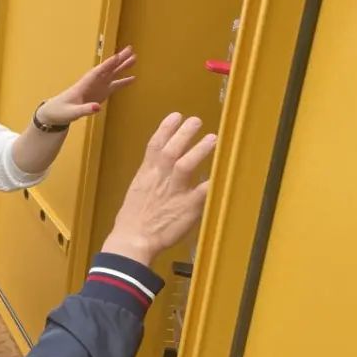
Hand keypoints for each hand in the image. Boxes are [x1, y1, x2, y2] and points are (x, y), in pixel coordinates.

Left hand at [38, 47, 136, 125]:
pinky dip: (123, 82)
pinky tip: (133, 78)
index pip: (97, 73)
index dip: (107, 65)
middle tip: (130, 50)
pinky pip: (114, 86)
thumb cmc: (61, 111)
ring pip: (112, 74)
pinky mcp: (100, 94)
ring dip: (122, 66)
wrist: (54, 113)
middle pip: (107, 69)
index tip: (117, 57)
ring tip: (134, 58)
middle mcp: (92, 83)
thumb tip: (98, 108)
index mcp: (84, 85)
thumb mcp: (72, 113)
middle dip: (118, 60)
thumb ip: (85, 110)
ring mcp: (97, 87)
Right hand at [102, 112, 216, 264]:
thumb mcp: (137, 191)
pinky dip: (212, 182)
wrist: (132, 240)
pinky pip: (203, 191)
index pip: (155, 145)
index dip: (166, 128)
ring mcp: (173, 192)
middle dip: (183, 133)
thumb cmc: (132, 220)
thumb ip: (150, 178)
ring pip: (186, 165)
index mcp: (146, 174)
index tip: (176, 115)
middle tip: (196, 120)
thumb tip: (160, 168)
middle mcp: (159, 179)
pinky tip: (224, 173)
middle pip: (171, 150)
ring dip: (199, 150)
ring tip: (212, 138)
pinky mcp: (187, 207)